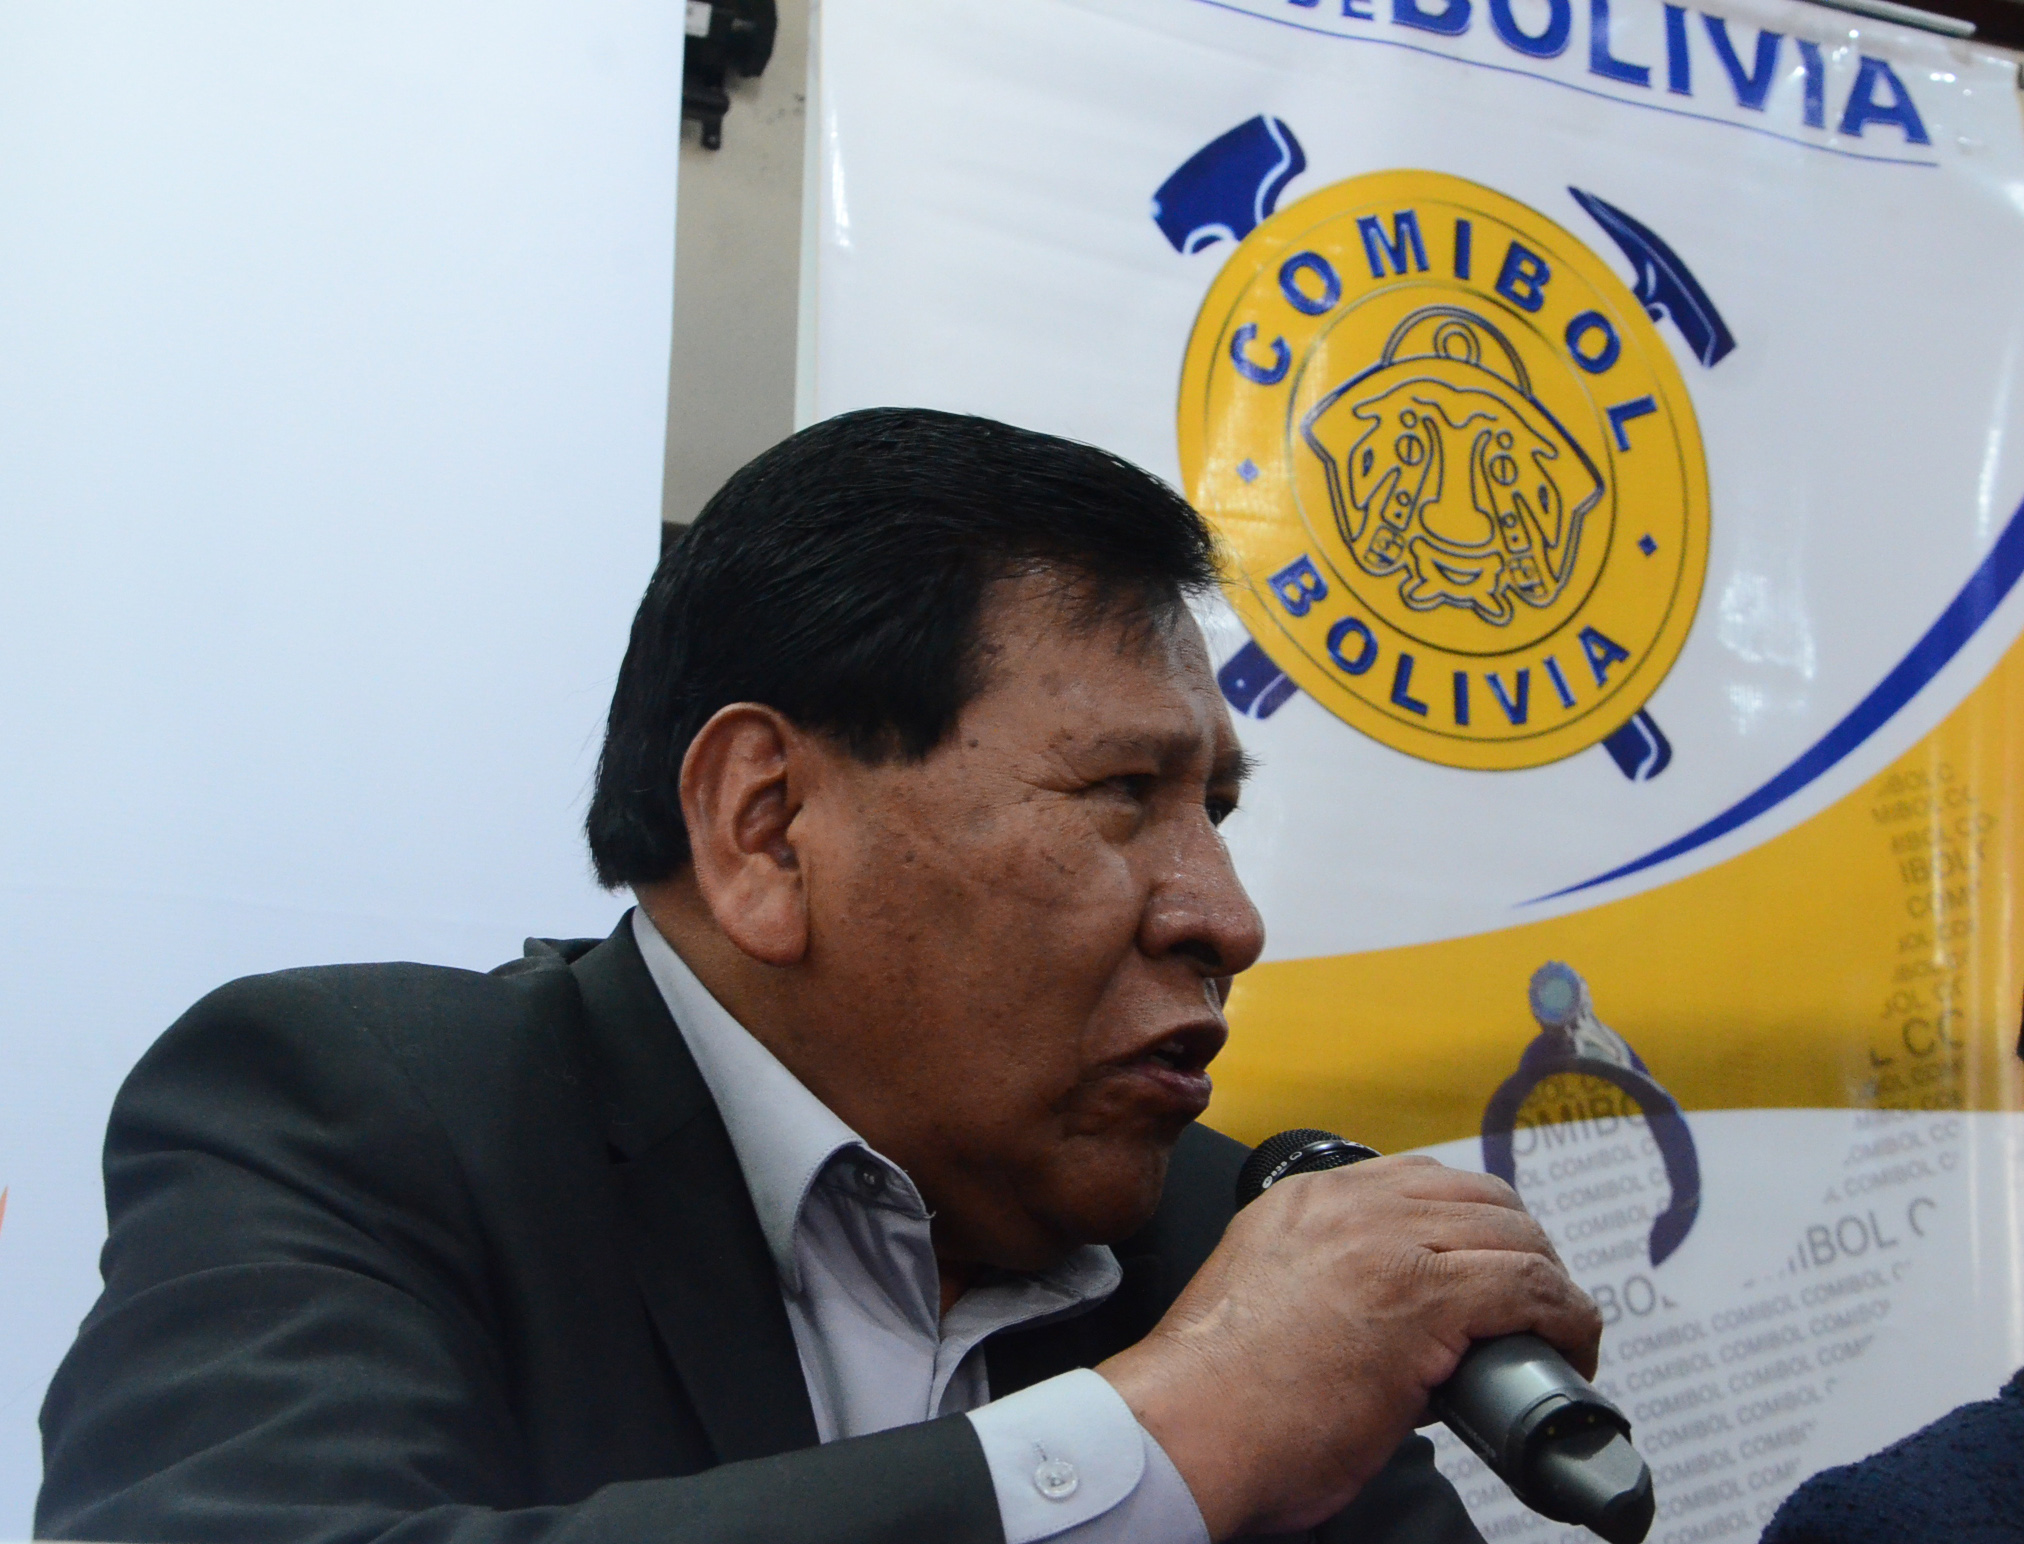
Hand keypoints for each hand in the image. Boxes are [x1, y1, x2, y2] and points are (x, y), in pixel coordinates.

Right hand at [1096, 1156, 1600, 1538]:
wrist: (1186, 1427)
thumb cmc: (1212, 1395)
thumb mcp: (1268, 1299)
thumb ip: (1326, 1286)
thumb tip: (1395, 1329)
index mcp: (1303, 1200)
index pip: (1420, 1181)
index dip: (1472, 1224)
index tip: (1487, 1264)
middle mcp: (1348, 1205)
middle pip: (1478, 1196)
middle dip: (1520, 1246)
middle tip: (1534, 1303)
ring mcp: (1388, 1243)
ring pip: (1514, 1232)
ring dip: (1549, 1281)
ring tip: (1558, 1330)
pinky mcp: (1425, 1297)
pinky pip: (1531, 1287)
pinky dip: (1568, 1316)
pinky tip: (1572, 1346)